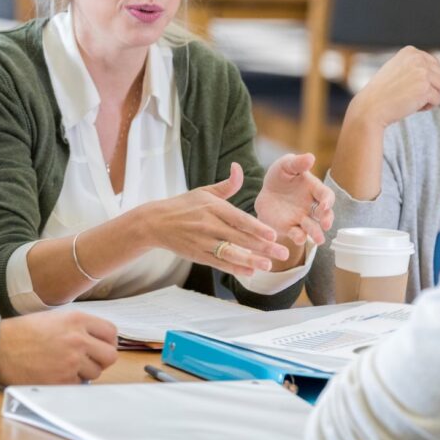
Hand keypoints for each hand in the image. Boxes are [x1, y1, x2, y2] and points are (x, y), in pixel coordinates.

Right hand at [0, 310, 117, 385]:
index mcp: (77, 320)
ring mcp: (71, 362)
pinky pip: (79, 385)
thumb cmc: (24, 332)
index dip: (107, 341)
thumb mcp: (55, 318)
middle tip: (89, 360)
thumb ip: (79, 326)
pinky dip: (71, 382)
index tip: (100, 346)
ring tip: (65, 365)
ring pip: (96, 373)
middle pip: (110, 356)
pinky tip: (56, 373)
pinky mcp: (62, 381)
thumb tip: (99, 340)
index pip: (111, 332)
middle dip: (101, 359)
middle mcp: (77, 339)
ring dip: (85, 372)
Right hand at [139, 162, 289, 278]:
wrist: (156, 222)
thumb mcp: (204, 191)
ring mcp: (202, 241)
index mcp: (212, 207)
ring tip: (268, 265)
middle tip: (283, 253)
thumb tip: (239, 168)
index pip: (239, 219)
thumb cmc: (184, 205)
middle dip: (263, 246)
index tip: (274, 234)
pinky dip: (234, 268)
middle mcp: (208, 225)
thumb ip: (227, 184)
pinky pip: (218, 263)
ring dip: (250, 260)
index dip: (257, 228)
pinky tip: (250, 271)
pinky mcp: (197, 255)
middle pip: (240, 238)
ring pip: (230, 253)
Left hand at [254, 153, 334, 245]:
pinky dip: (300, 238)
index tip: (325, 205)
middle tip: (326, 224)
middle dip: (327, 219)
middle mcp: (311, 206)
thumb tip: (311, 157)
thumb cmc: (280, 176)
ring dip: (317, 233)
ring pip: (313, 228)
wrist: (265, 193)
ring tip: (319, 240)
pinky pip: (297, 235)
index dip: (327, 201)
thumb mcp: (285, 165)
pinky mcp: (290, 228)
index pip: (326, 196)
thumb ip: (297, 163)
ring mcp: (302, 218)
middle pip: (324, 215)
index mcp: (313, 189)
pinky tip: (299, 239)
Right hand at [349, 46, 439, 129]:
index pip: (434, 65)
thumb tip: (436, 69)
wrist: (371, 107)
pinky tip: (410, 105)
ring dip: (428, 97)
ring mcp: (422, 73)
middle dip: (429, 88)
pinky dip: (426, 107)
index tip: (406, 85)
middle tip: (408, 93)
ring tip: (410, 99)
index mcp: (410, 51)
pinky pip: (437, 100)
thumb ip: (415, 65)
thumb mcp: (397, 68)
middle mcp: (418, 58)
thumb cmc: (382, 92)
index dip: (423, 80)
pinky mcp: (425, 89)